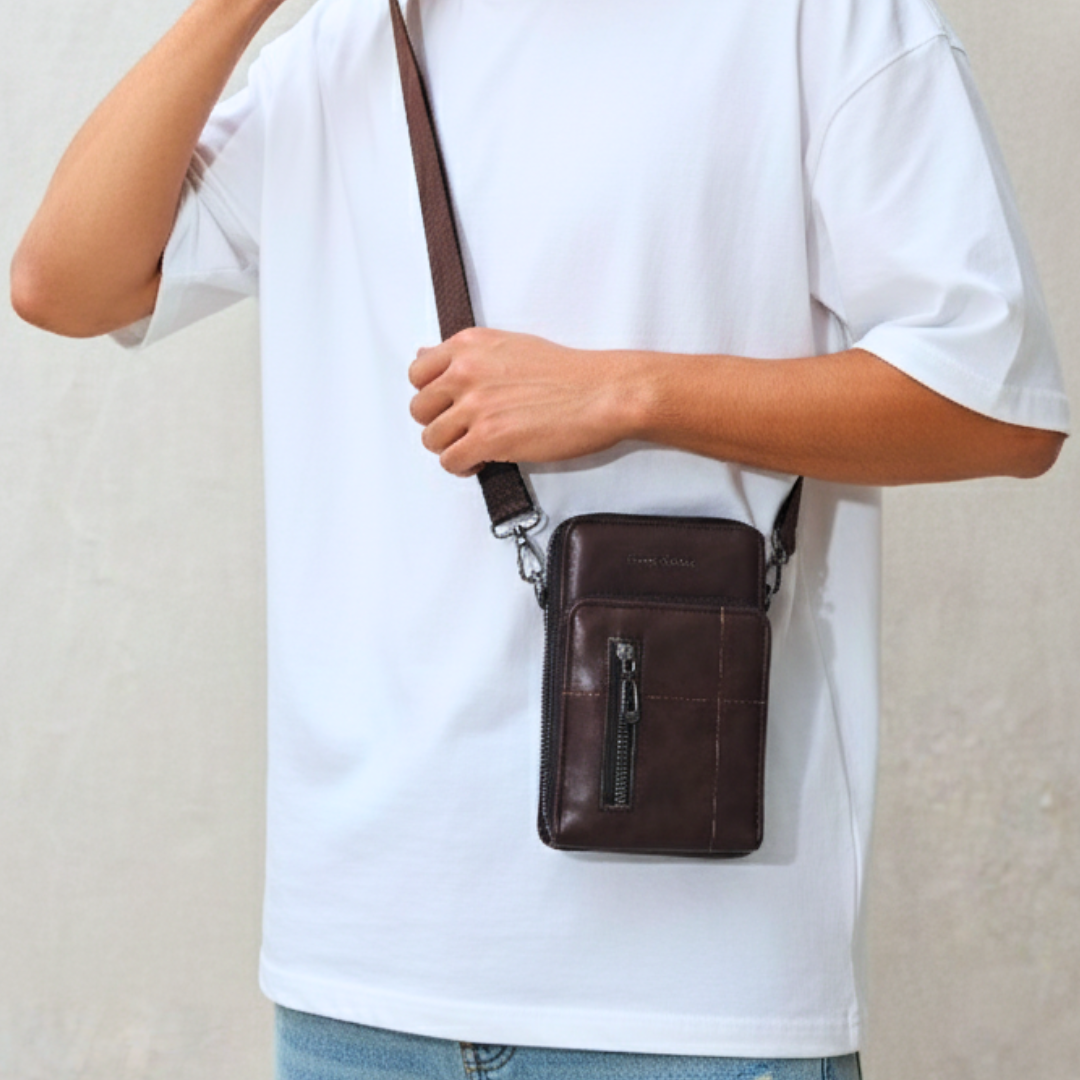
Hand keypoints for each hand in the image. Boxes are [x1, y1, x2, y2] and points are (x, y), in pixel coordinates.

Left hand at [408, 328, 634, 475]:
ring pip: (431, 439)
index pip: (418, 372)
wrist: (603, 393)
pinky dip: (463, 467)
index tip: (448, 405)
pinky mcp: (489, 438)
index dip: (431, 395)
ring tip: (476, 448)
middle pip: (419, 408)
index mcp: (470, 345)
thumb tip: (427, 355)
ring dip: (451, 448)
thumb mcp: (510, 345)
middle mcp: (466, 372)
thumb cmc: (569, 373)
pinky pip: (450, 461)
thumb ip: (467, 354)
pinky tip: (484, 461)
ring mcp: (476, 406)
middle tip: (464, 430)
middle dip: (439, 423)